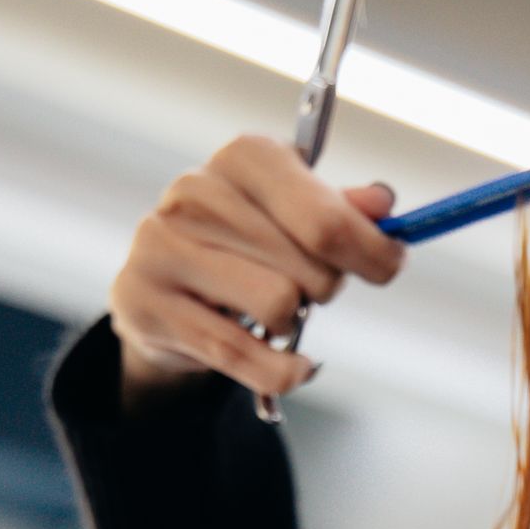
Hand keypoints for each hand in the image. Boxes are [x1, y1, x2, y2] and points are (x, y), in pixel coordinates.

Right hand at [109, 134, 406, 408]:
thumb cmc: (252, 245)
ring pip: (278, 306)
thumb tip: (382, 202)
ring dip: (293, 323)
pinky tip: (289, 365)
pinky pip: (240, 355)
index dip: (372, 253)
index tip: (387, 266)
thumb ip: (346, 210)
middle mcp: (195, 191)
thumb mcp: (301, 216)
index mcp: (245, 158)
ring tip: (274, 311)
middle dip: (327, 288)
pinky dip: (280, 370)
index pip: (328, 219)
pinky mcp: (142, 301)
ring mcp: (160, 245)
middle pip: (312, 268)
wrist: (169, 289)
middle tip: (308, 287)